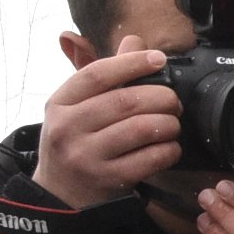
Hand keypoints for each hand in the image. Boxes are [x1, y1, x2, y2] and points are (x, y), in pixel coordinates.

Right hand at [33, 37, 182, 209]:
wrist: (60, 193)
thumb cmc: (74, 142)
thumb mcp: (76, 107)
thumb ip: (106, 74)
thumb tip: (133, 40)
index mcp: (59, 103)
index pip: (97, 74)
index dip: (132, 63)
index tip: (159, 59)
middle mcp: (68, 128)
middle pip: (126, 101)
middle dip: (162, 97)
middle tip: (174, 102)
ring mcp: (87, 156)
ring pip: (142, 129)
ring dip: (168, 124)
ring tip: (172, 124)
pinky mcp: (108, 179)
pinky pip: (151, 158)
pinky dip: (169, 150)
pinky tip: (169, 147)